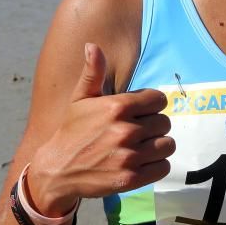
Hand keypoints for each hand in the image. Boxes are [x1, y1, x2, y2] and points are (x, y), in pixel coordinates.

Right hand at [26, 43, 174, 214]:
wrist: (58, 171)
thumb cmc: (73, 131)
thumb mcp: (80, 99)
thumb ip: (92, 72)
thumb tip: (92, 45)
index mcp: (117, 107)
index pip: (158, 100)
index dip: (151, 105)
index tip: (140, 112)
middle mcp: (125, 131)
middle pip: (164, 122)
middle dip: (153, 125)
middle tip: (137, 131)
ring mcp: (129, 156)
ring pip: (167, 144)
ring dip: (158, 145)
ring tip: (142, 146)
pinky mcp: (132, 178)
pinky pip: (163, 167)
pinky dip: (157, 165)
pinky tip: (142, 161)